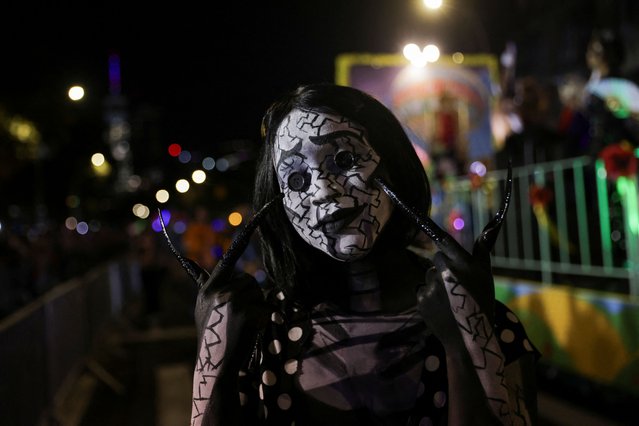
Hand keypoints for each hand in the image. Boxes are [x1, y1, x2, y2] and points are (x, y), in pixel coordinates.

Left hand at [375, 167, 511, 323]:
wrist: (470, 339)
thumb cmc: (481, 302)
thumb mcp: (486, 274)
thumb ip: (481, 250)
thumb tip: (492, 224)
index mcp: (460, 261)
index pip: (438, 236)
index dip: (412, 214)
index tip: (389, 194)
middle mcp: (443, 270)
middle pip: (437, 258)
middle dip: (445, 268)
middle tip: (459, 286)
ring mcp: (430, 285)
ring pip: (430, 274)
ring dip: (438, 283)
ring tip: (452, 300)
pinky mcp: (420, 299)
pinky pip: (422, 289)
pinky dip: (430, 296)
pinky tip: (442, 307)